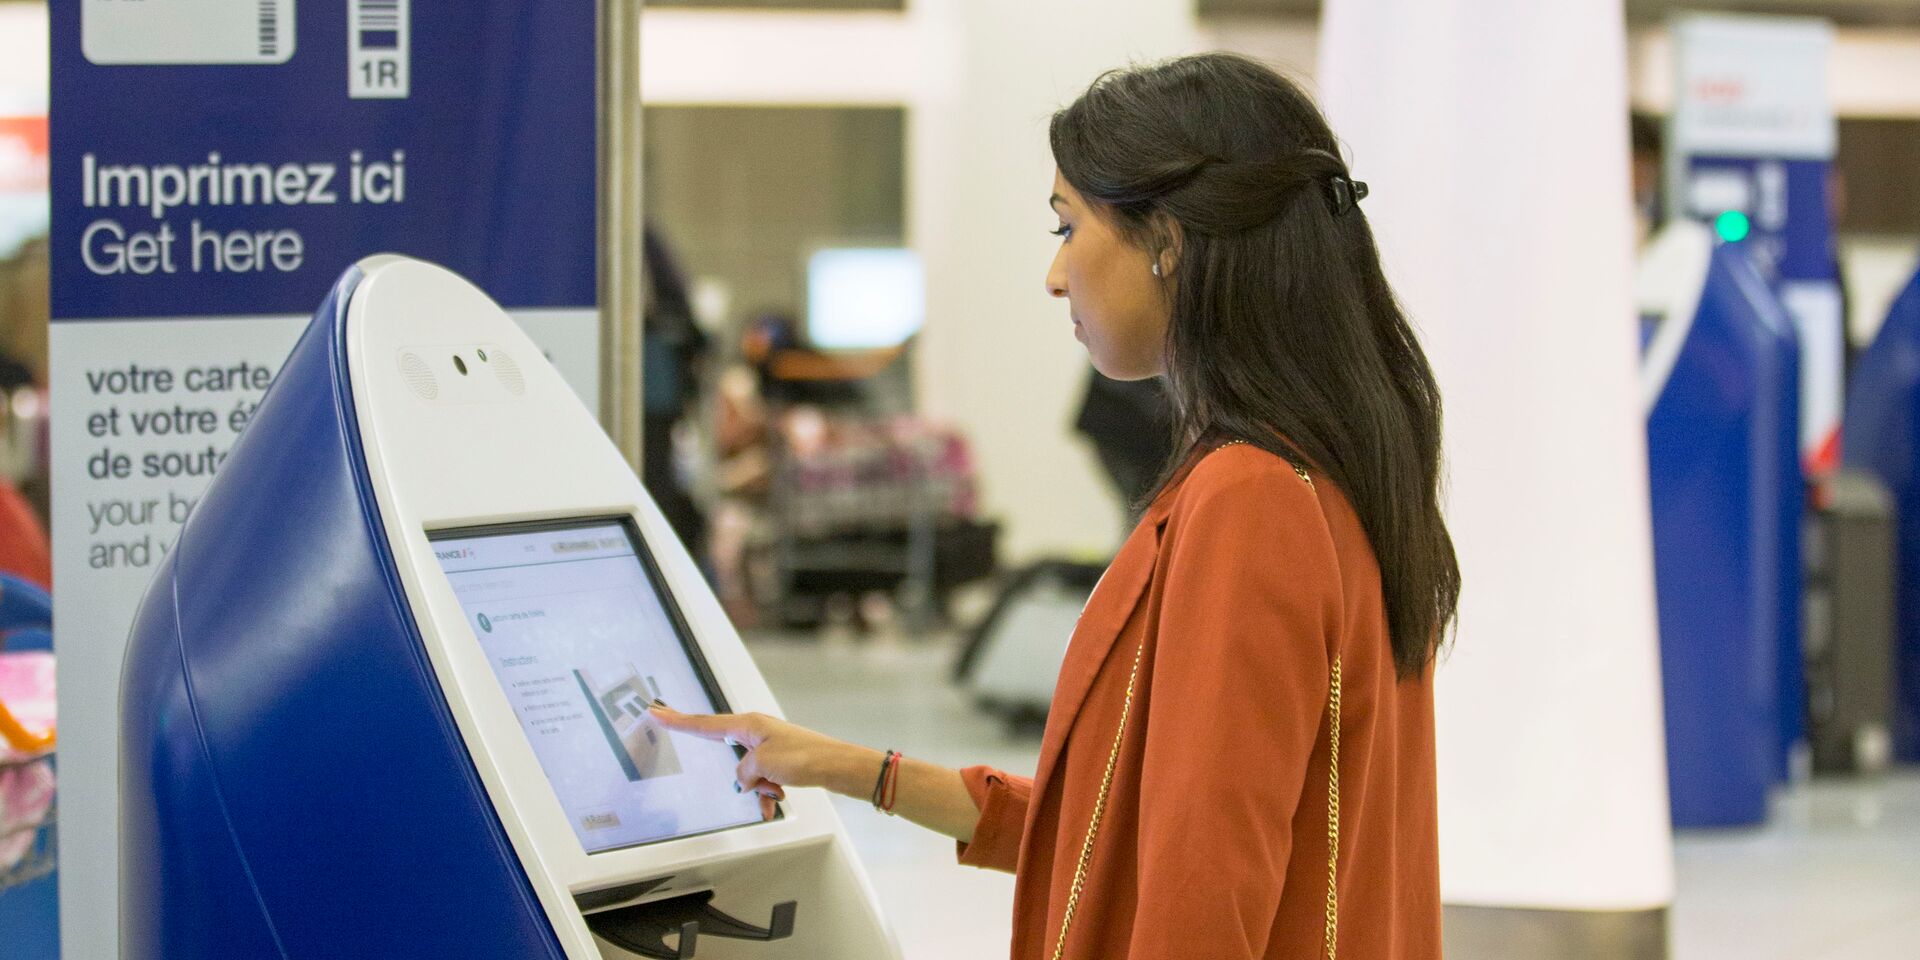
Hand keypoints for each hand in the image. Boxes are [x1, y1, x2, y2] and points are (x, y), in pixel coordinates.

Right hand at [648, 701, 877, 819]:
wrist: (838, 765)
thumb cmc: (806, 757)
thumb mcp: (762, 765)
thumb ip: (742, 772)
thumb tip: (742, 780)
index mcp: (749, 724)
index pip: (705, 723)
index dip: (678, 720)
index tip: (656, 711)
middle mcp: (757, 731)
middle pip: (729, 753)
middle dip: (735, 771)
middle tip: (725, 764)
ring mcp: (770, 745)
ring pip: (748, 772)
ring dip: (757, 787)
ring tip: (775, 790)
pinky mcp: (781, 759)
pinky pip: (763, 779)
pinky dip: (767, 791)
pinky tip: (776, 801)